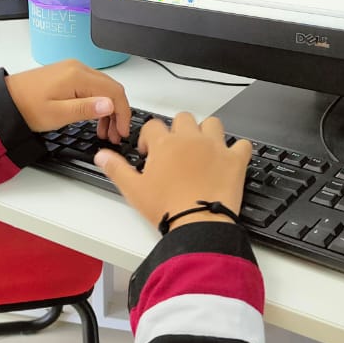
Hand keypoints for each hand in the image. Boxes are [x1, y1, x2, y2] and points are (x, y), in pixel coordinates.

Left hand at [5, 60, 132, 143]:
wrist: (5, 100)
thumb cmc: (26, 107)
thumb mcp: (58, 114)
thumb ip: (86, 109)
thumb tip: (110, 104)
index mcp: (77, 76)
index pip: (114, 92)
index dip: (123, 114)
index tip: (122, 131)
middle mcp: (78, 68)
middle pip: (111, 88)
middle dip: (117, 113)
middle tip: (114, 135)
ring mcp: (72, 69)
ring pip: (103, 88)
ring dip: (108, 109)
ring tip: (104, 131)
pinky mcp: (67, 74)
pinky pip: (91, 86)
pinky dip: (97, 102)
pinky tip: (94, 117)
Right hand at [94, 114, 250, 231]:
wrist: (198, 223)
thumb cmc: (167, 208)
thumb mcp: (133, 190)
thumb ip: (116, 169)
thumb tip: (102, 156)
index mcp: (164, 143)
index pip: (153, 126)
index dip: (149, 138)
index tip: (149, 153)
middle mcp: (190, 139)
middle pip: (183, 118)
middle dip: (178, 130)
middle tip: (176, 150)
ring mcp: (214, 147)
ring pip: (212, 123)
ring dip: (207, 132)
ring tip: (202, 148)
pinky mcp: (234, 160)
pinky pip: (241, 144)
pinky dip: (237, 149)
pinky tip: (230, 159)